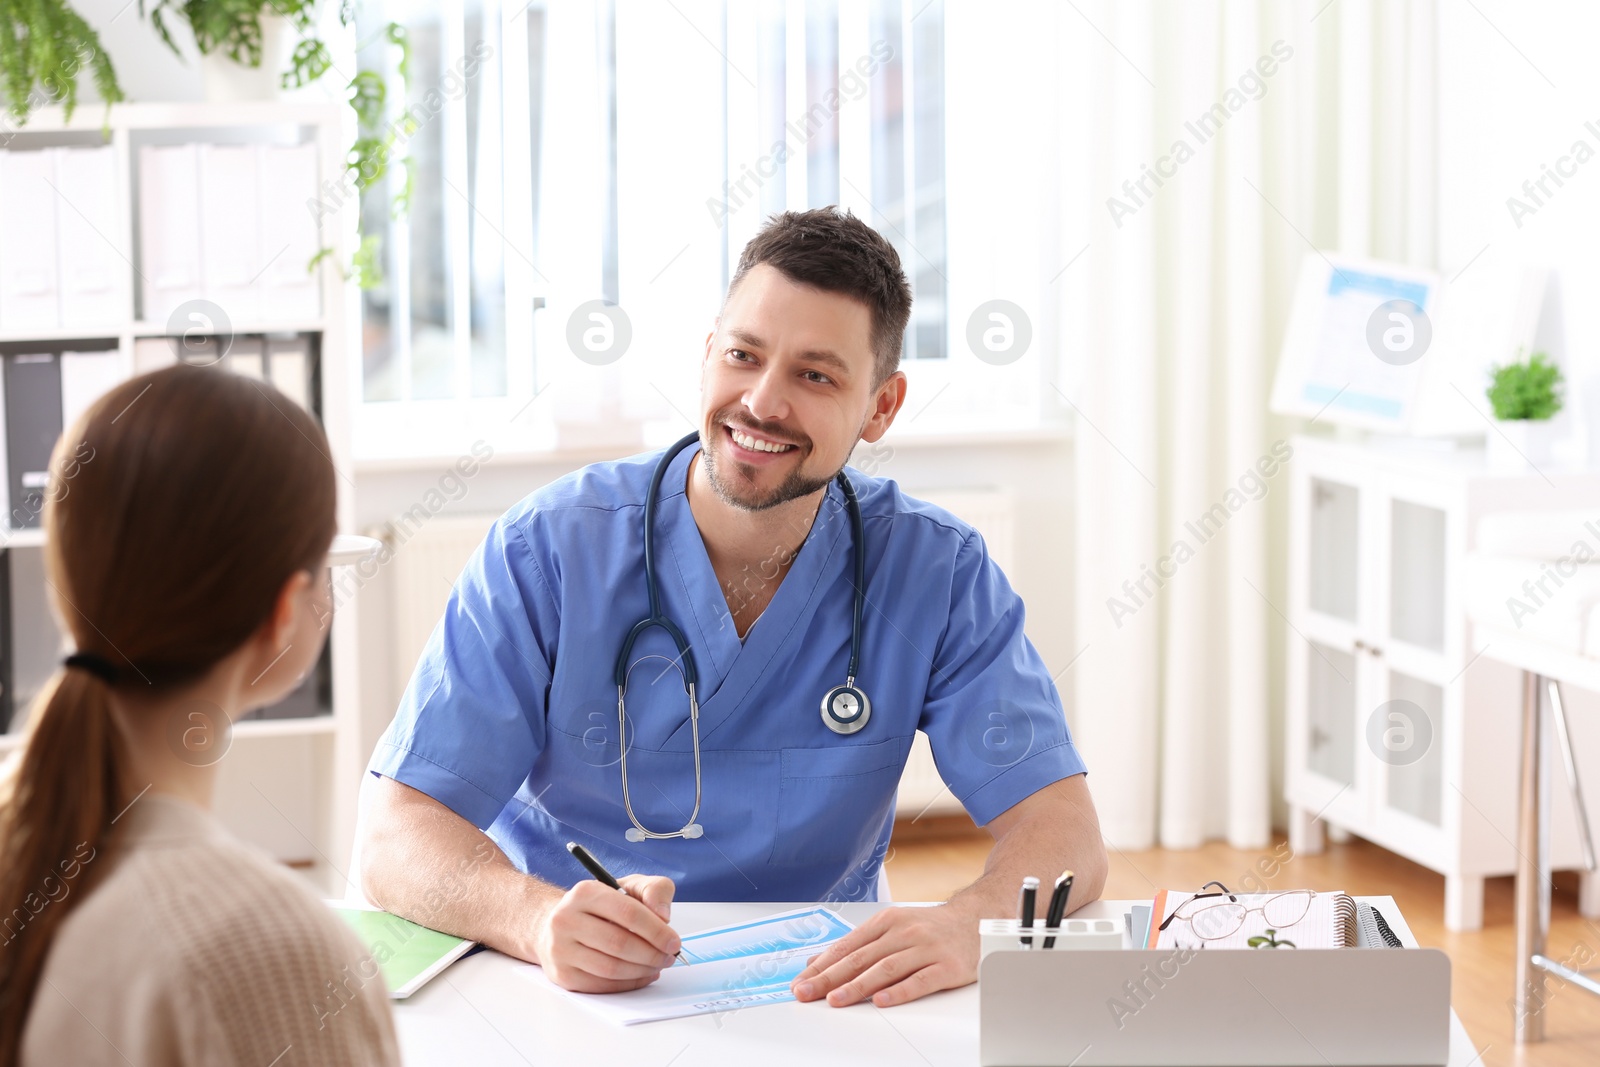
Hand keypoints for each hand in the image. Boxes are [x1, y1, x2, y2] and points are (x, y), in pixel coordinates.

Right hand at [533, 874, 679, 992]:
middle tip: (668, 957)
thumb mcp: (629, 886)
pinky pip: (602, 985)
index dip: (656, 930)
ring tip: (657, 965)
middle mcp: (566, 919)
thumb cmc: (600, 907)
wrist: (560, 924)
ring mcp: (560, 949)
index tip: (673, 942)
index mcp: (585, 892)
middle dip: (652, 954)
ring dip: (642, 971)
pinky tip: (640, 975)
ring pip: (611, 968)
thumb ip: (654, 890)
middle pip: (619, 943)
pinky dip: (628, 984)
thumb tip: (663, 916)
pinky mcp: (562, 975)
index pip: (628, 913)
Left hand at [790, 903, 979, 1007]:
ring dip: (857, 986)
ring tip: (836, 1000)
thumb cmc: (930, 928)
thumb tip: (819, 962)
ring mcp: (926, 948)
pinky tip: (881, 1000)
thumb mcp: (893, 927)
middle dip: (829, 977)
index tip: (801, 981)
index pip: (847, 946)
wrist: (977, 920)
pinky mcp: (947, 966)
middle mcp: (905, 932)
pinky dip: (898, 992)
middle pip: (861, 957)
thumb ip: (859, 944)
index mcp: (887, 921)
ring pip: (886, 968)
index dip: (822, 965)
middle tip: (807, 992)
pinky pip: (920, 981)